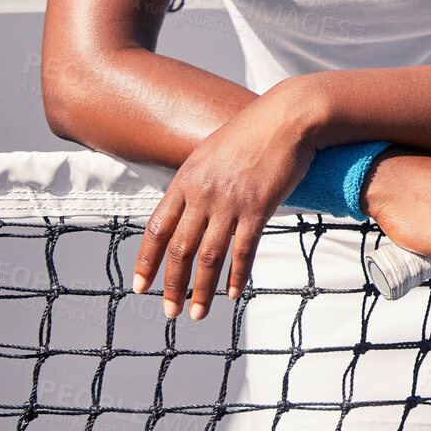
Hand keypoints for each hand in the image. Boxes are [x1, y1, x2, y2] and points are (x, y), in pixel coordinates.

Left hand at [132, 87, 314, 319]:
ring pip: (208, 256)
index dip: (146, 262)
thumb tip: (186, 207)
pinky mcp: (258, 207)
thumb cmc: (253, 131)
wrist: (289, 117)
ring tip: (198, 314)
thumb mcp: (211, 152)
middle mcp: (203, 193)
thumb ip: (196, 181)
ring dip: (201, 290)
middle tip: (170, 312)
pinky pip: (243, 250)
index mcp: (186, 180)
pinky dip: (236, 276)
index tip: (141, 287)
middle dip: (172, 286)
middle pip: (180, 249)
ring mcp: (230, 201)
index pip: (157, 229)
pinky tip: (232, 294)